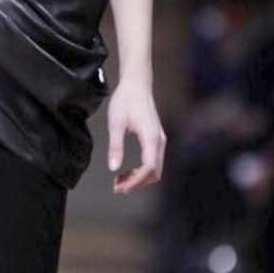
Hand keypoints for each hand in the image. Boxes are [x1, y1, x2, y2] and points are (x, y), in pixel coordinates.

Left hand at [106, 77, 165, 193]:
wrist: (136, 84)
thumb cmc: (125, 101)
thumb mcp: (116, 124)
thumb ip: (115, 147)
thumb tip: (113, 168)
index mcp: (151, 137)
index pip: (149, 167)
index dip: (136, 181)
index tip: (121, 187)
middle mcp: (159, 141)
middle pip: (155, 172)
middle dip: (137, 183)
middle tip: (117, 187)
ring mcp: (159, 140)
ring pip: (155, 169)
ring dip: (139, 178)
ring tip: (119, 181)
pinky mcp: (156, 139)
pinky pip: (153, 161)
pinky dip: (141, 171)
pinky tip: (126, 172)